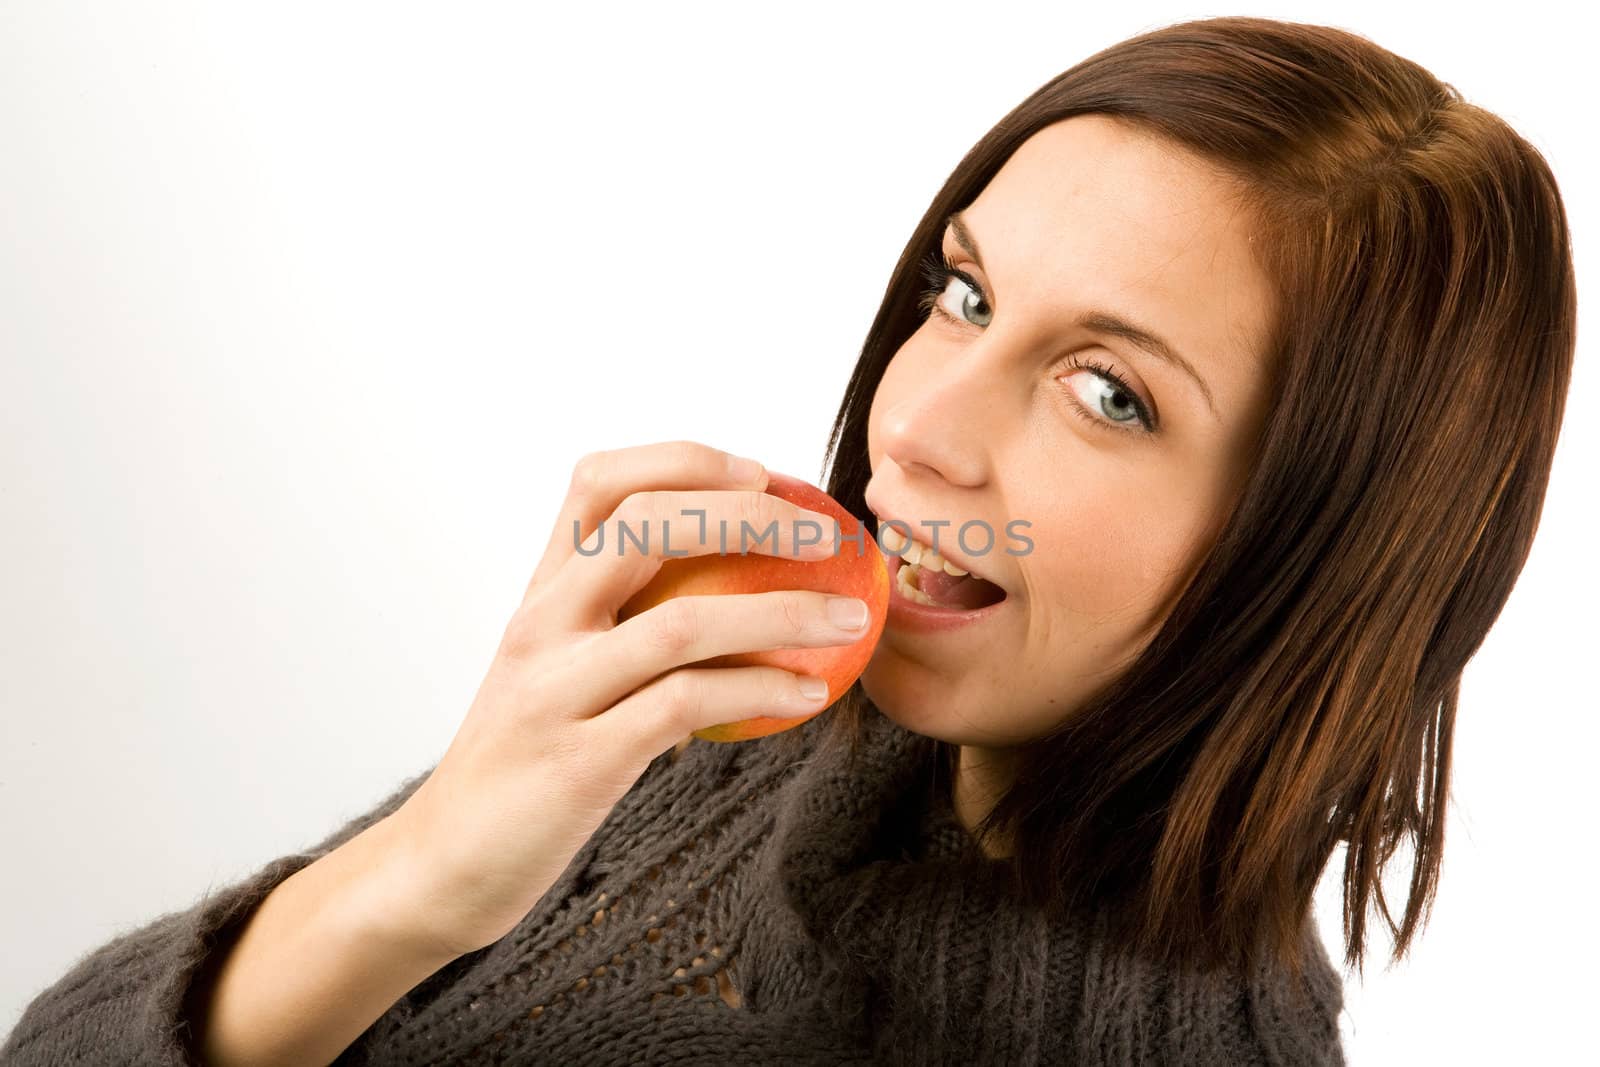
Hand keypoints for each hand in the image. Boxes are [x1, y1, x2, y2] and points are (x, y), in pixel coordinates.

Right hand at [386, 440, 871, 956]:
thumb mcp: (561, 676)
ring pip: (683, 621)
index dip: (686, 460)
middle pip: (645, 524)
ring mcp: (554, 689)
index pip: (600, 482)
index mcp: (539, 593)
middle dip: (749, 514)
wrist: (444, 863)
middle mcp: (540, 625)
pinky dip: (760, 690)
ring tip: (850, 617)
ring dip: (783, 611)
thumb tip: (742, 604)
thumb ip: (626, 632)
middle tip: (827, 533)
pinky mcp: (579, 760)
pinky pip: (688, 706)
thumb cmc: (525, 765)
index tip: (761, 472)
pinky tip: (808, 694)